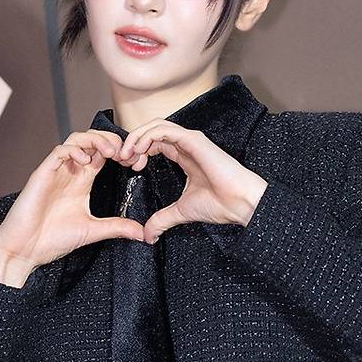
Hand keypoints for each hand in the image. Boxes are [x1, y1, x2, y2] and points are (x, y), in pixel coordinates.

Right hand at [0, 129, 150, 284]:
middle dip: (110, 140)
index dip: (120, 152)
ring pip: (76, 139)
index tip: (134, 162)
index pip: (102, 154)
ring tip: (110, 152)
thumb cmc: (52, 240)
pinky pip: (58, 151)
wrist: (25, 250)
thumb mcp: (93, 231)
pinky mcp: (42, 174)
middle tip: (125, 152)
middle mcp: (70, 172)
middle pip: (91, 140)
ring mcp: (56, 171)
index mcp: (81, 181)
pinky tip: (86, 162)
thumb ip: (116, 227)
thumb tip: (142, 233)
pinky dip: (74, 151)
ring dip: (95, 140)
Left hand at [118, 119, 268, 243]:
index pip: (156, 143)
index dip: (139, 151)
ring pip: (156, 126)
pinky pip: (164, 129)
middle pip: (152, 132)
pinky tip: (138, 150)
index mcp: (185, 157)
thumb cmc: (221, 204)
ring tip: (126, 154)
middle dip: (134, 142)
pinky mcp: (194, 140)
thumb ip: (163, 219)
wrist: (240, 204)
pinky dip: (147, 136)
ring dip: (137, 137)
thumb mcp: (182, 212)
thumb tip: (148, 235)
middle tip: (121, 159)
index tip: (129, 167)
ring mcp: (191, 140)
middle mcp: (187, 145)